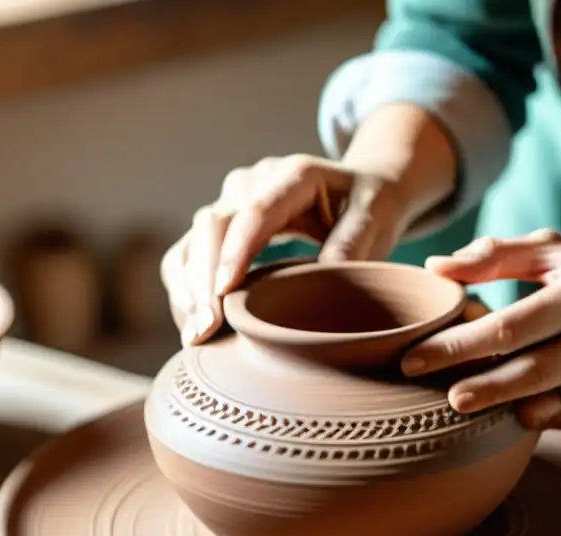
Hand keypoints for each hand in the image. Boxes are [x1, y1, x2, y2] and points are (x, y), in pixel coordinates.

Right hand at [160, 154, 408, 346]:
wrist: (357, 193)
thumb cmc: (368, 208)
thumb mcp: (375, 219)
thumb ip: (353, 243)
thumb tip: (324, 277)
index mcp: (294, 175)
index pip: (254, 212)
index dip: (234, 252)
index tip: (223, 292)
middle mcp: (253, 184)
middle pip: (211, 225)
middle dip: (201, 279)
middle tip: (205, 329)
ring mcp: (231, 203)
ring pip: (191, 241)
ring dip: (187, 288)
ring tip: (195, 335)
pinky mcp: (221, 228)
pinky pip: (188, 256)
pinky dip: (185, 290)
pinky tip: (193, 325)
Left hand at [399, 229, 560, 429]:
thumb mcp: (553, 251)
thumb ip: (495, 255)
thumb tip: (435, 269)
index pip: (511, 325)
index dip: (460, 345)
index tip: (415, 358)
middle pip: (530, 372)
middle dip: (480, 388)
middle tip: (440, 396)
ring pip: (549, 402)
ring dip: (503, 408)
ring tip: (459, 408)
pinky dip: (534, 418)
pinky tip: (504, 414)